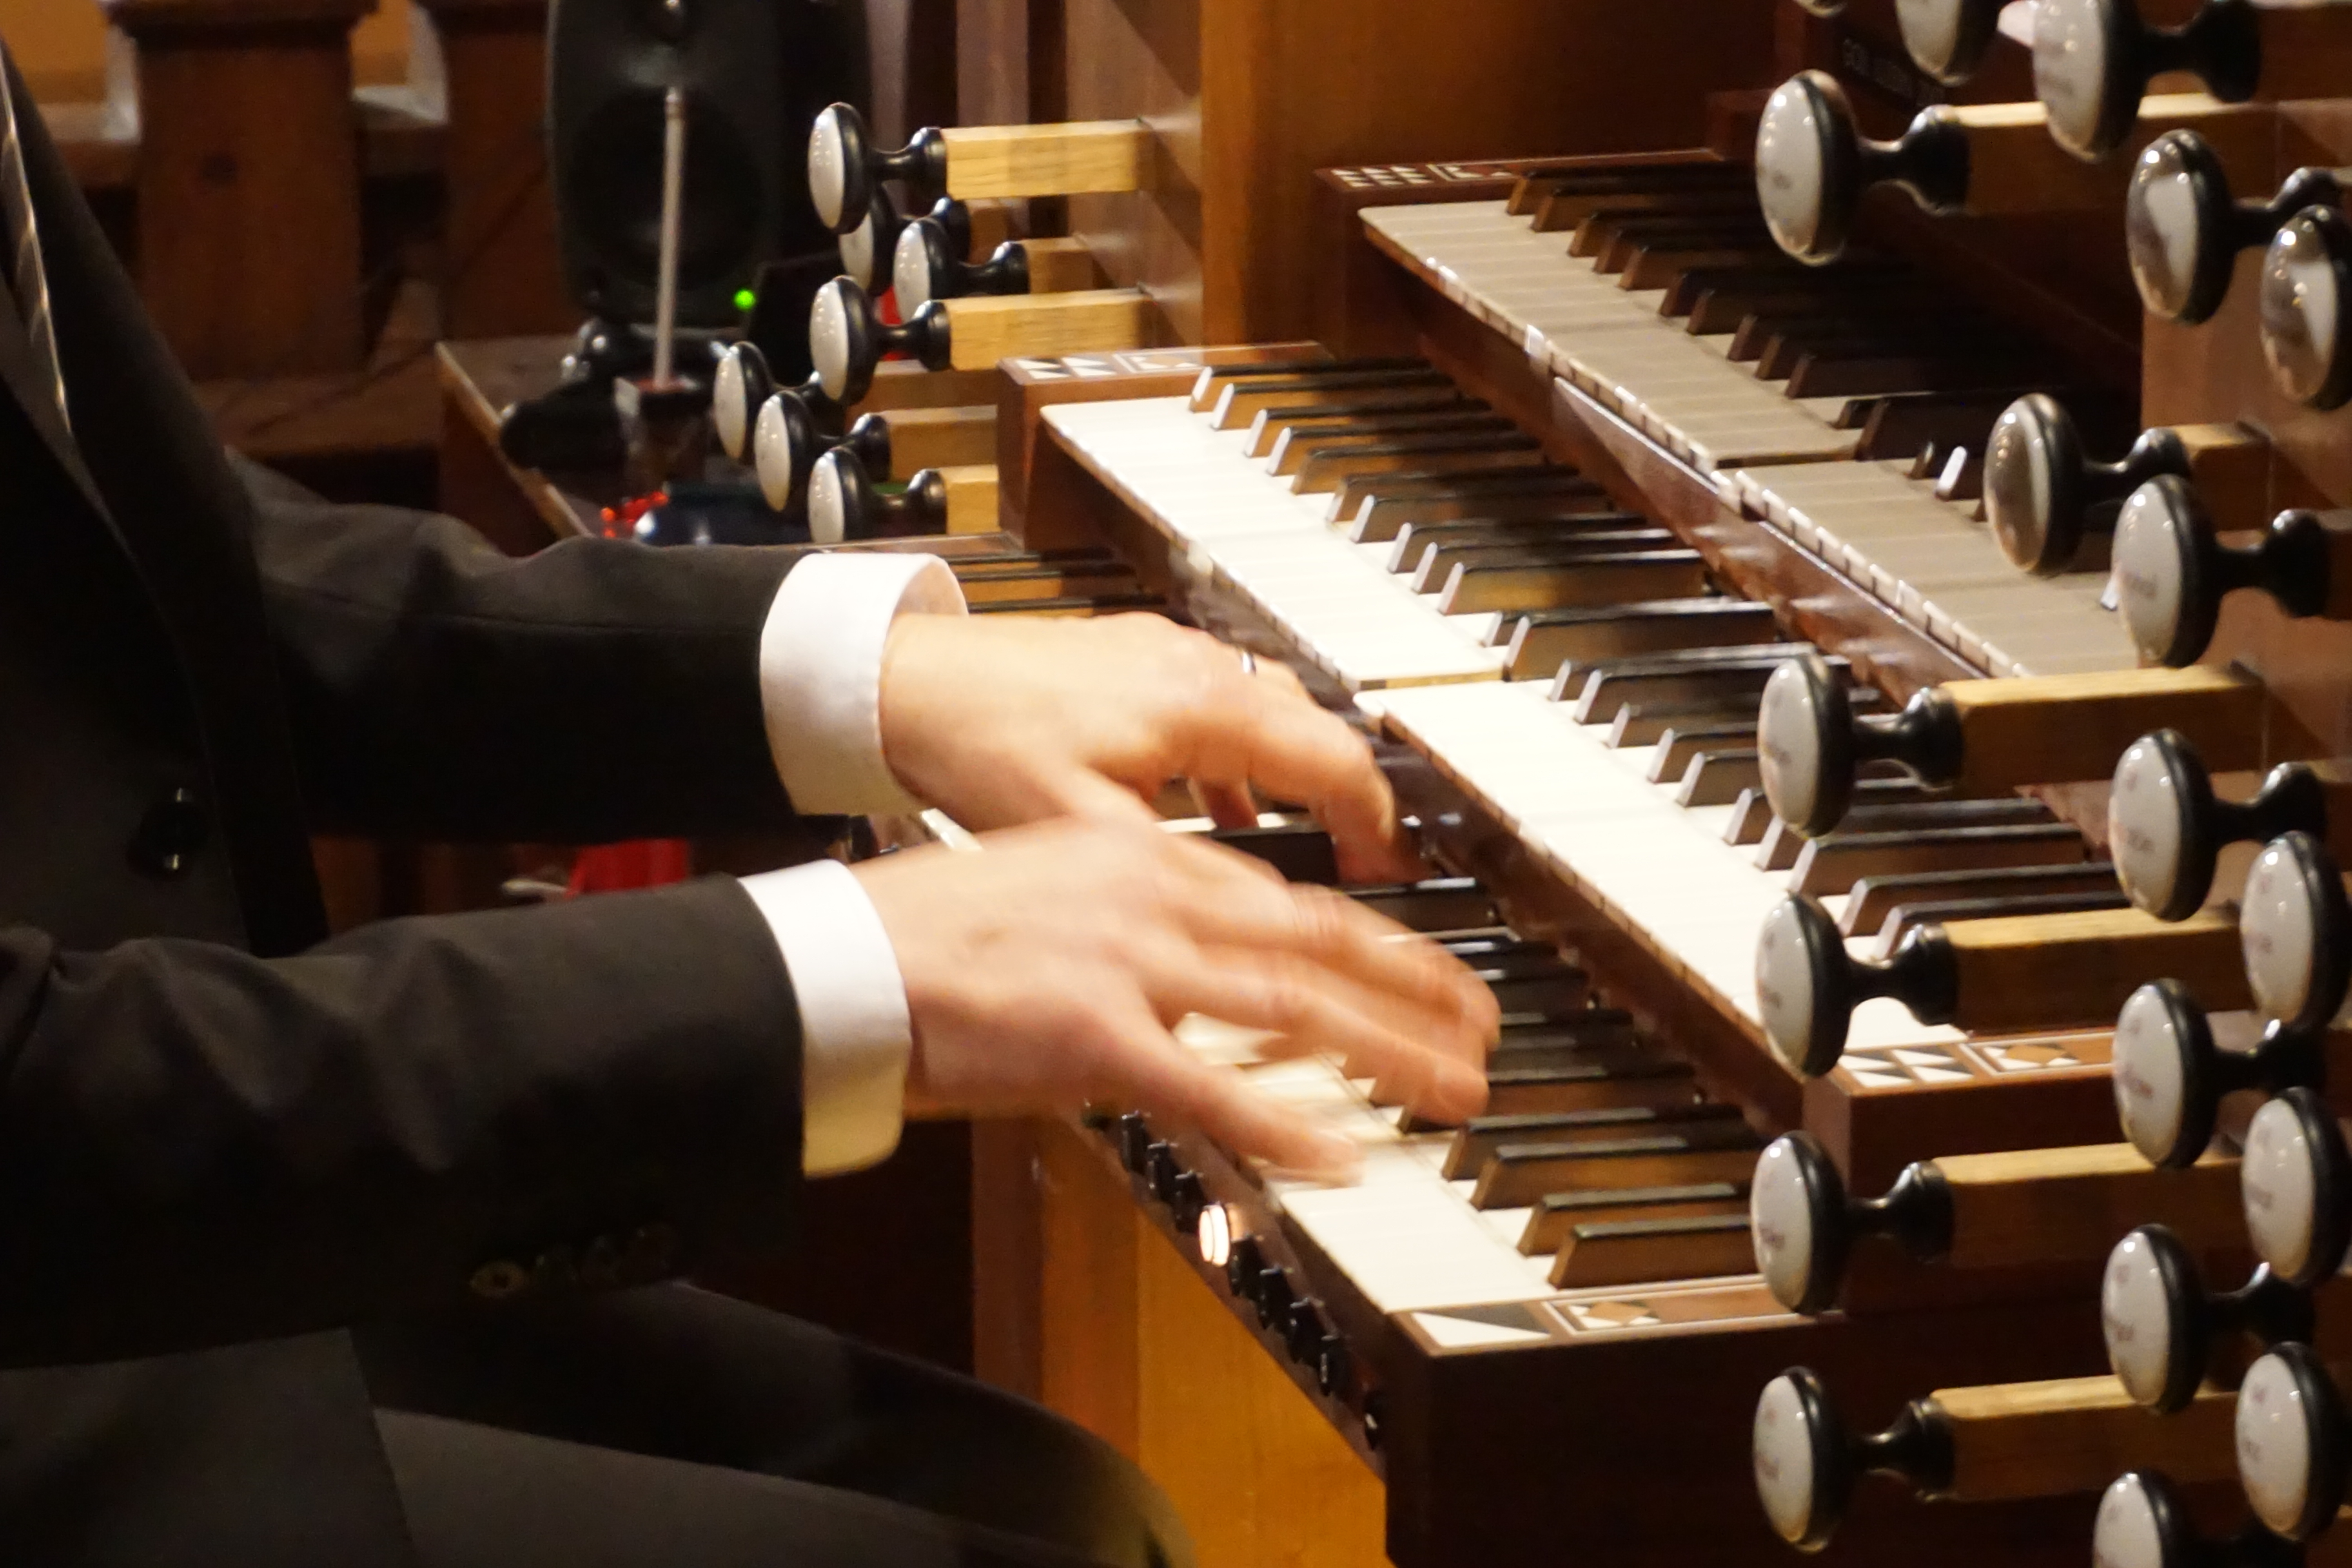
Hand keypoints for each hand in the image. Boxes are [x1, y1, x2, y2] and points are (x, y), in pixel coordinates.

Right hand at [852, 819, 1496, 1177]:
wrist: (842, 958)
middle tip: (1478, 1025)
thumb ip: (1134, 918)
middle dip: (1411, 986)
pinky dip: (1280, 1122)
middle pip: (1313, 941)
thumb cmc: (927, 931)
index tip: (1418, 967)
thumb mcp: (1047, 887)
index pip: (1281, 898)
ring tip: (1448, 1087)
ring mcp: (1127, 963)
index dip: (1365, 938)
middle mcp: (1148, 895)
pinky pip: (1210, 1086)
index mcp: (1136, 854)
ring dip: (1382, 1051)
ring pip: (1289, 1007)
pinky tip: (1336, 1152)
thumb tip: (1196, 964)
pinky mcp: (1093, 1035)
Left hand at [877, 612, 1420, 884]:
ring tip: (1303, 840)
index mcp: (1205, 706)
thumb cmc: (982, 741)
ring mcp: (1171, 655)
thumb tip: (1244, 920)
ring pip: (1273, 713)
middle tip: (1365, 861)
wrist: (908, 680)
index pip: (1334, 760)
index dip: (1374, 824)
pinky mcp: (1139, 659)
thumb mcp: (1088, 828)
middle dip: (1350, 800)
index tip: (1390, 869)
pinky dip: (1241, 758)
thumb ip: (1177, 868)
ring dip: (1295, 775)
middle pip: (1318, 730)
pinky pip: (1223, 705)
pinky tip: (1221, 806)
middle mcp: (1201, 668)